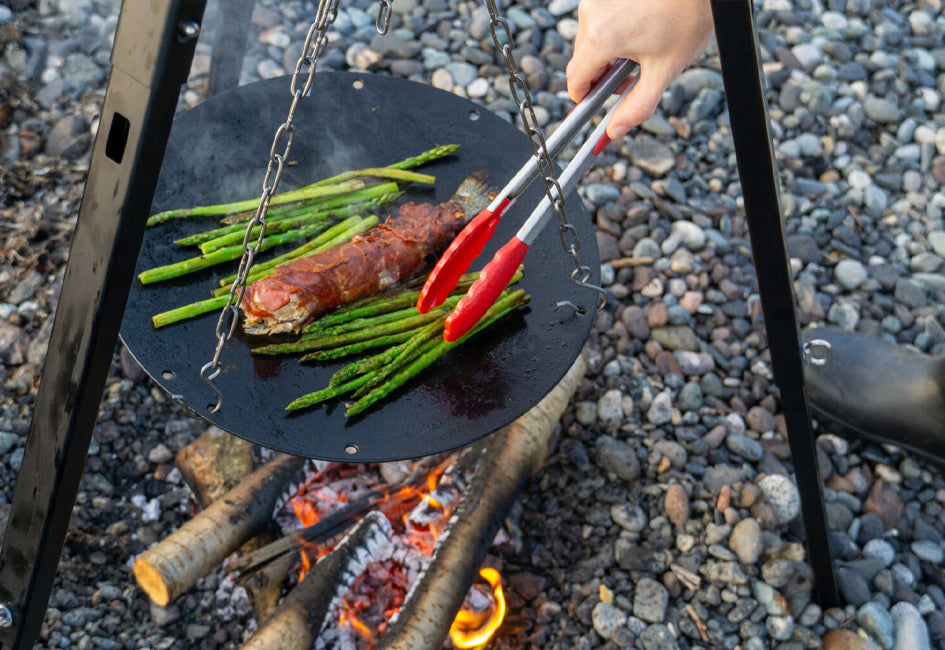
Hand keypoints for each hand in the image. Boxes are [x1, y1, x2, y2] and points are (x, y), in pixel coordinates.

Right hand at [567, 0, 713, 138]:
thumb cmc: (687, 20)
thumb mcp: (663, 71)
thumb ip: (636, 106)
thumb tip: (615, 130)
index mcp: (601, 38)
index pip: (575, 79)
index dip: (584, 96)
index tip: (596, 102)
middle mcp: (591, 15)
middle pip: (582, 59)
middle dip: (602, 74)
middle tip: (631, 77)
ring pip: (589, 39)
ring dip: (607, 52)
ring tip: (639, 51)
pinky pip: (598, 20)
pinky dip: (611, 31)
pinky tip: (637, 30)